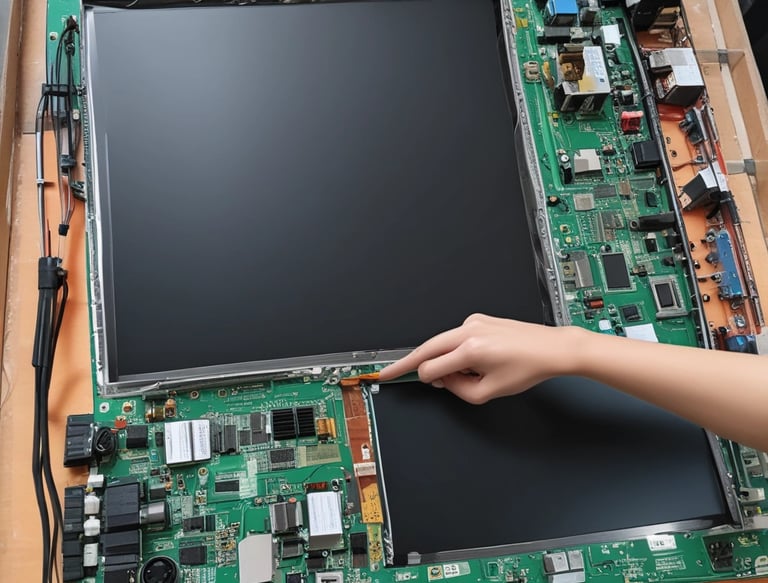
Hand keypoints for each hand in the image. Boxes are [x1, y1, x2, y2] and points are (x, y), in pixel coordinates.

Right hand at [378, 314, 578, 403]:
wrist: (550, 348)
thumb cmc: (527, 368)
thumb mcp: (489, 392)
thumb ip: (458, 389)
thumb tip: (441, 380)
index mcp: (470, 349)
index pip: (431, 367)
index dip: (424, 379)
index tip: (403, 381)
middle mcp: (469, 330)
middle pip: (427, 347)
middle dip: (408, 362)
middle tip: (388, 370)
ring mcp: (473, 322)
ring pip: (442, 343)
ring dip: (442, 359)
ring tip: (463, 377)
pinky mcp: (479, 319)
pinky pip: (456, 338)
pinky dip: (456, 351)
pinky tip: (475, 364)